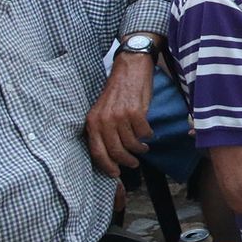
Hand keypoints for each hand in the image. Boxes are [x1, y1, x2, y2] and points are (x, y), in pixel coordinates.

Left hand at [85, 51, 155, 176]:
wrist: (130, 68)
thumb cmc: (117, 90)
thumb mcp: (102, 110)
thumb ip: (102, 129)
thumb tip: (110, 152)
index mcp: (93, 121)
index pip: (97, 151)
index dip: (107, 166)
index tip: (115, 173)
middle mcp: (104, 120)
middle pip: (115, 151)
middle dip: (126, 161)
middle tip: (133, 163)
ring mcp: (120, 116)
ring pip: (131, 143)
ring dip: (139, 148)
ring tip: (143, 147)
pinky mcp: (136, 112)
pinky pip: (143, 132)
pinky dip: (148, 135)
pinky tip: (148, 133)